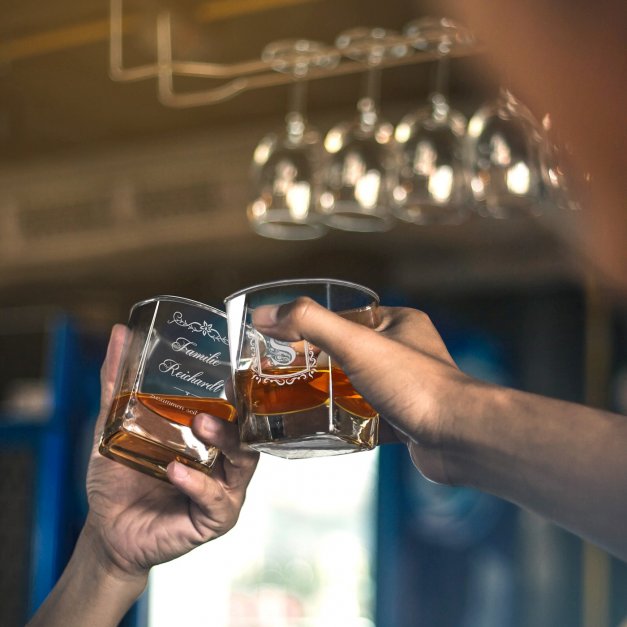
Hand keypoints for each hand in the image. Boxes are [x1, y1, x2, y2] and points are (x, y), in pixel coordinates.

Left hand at [85, 324, 258, 580]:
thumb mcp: (114, 426)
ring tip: (200, 425)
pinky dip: (197, 483)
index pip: (237, 409)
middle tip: (211, 399)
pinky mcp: (214, 519)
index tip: (230, 367)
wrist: (106, 529)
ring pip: (242, 463)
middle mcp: (224, 461)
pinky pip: (214, 499)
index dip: (239, 390)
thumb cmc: (120, 479)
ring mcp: (223, 490)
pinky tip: (175, 471)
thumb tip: (119, 334)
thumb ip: (116, 384)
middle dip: (235, 413)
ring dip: (224, 441)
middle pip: (246, 431)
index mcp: (210, 438)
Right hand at [252, 299, 469, 483]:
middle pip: (346, 352)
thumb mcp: (357, 344)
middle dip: (314, 362)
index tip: (279, 338)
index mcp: (398, 323)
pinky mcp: (402, 419)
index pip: (345, 316)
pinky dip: (342, 419)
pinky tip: (319, 427)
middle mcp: (403, 352)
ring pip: (353, 385)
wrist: (459, 439)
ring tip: (291, 399)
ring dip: (325, 392)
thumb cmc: (417, 385)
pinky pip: (364, 415)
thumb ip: (311, 325)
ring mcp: (403, 387)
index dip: (311, 326)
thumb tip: (266, 314)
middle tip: (279, 372)